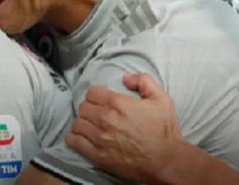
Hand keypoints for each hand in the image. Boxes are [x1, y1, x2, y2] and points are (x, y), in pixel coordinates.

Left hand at [67, 73, 181, 182]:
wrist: (165, 160)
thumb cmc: (164, 131)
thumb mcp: (162, 99)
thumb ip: (144, 81)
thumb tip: (126, 77)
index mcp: (119, 103)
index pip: (92, 93)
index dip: (97, 95)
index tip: (102, 100)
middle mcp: (106, 119)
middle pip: (83, 107)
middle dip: (90, 108)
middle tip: (97, 113)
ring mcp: (99, 138)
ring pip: (77, 123)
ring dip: (83, 123)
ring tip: (91, 126)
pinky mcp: (97, 155)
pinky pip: (73, 141)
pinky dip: (75, 138)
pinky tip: (84, 138)